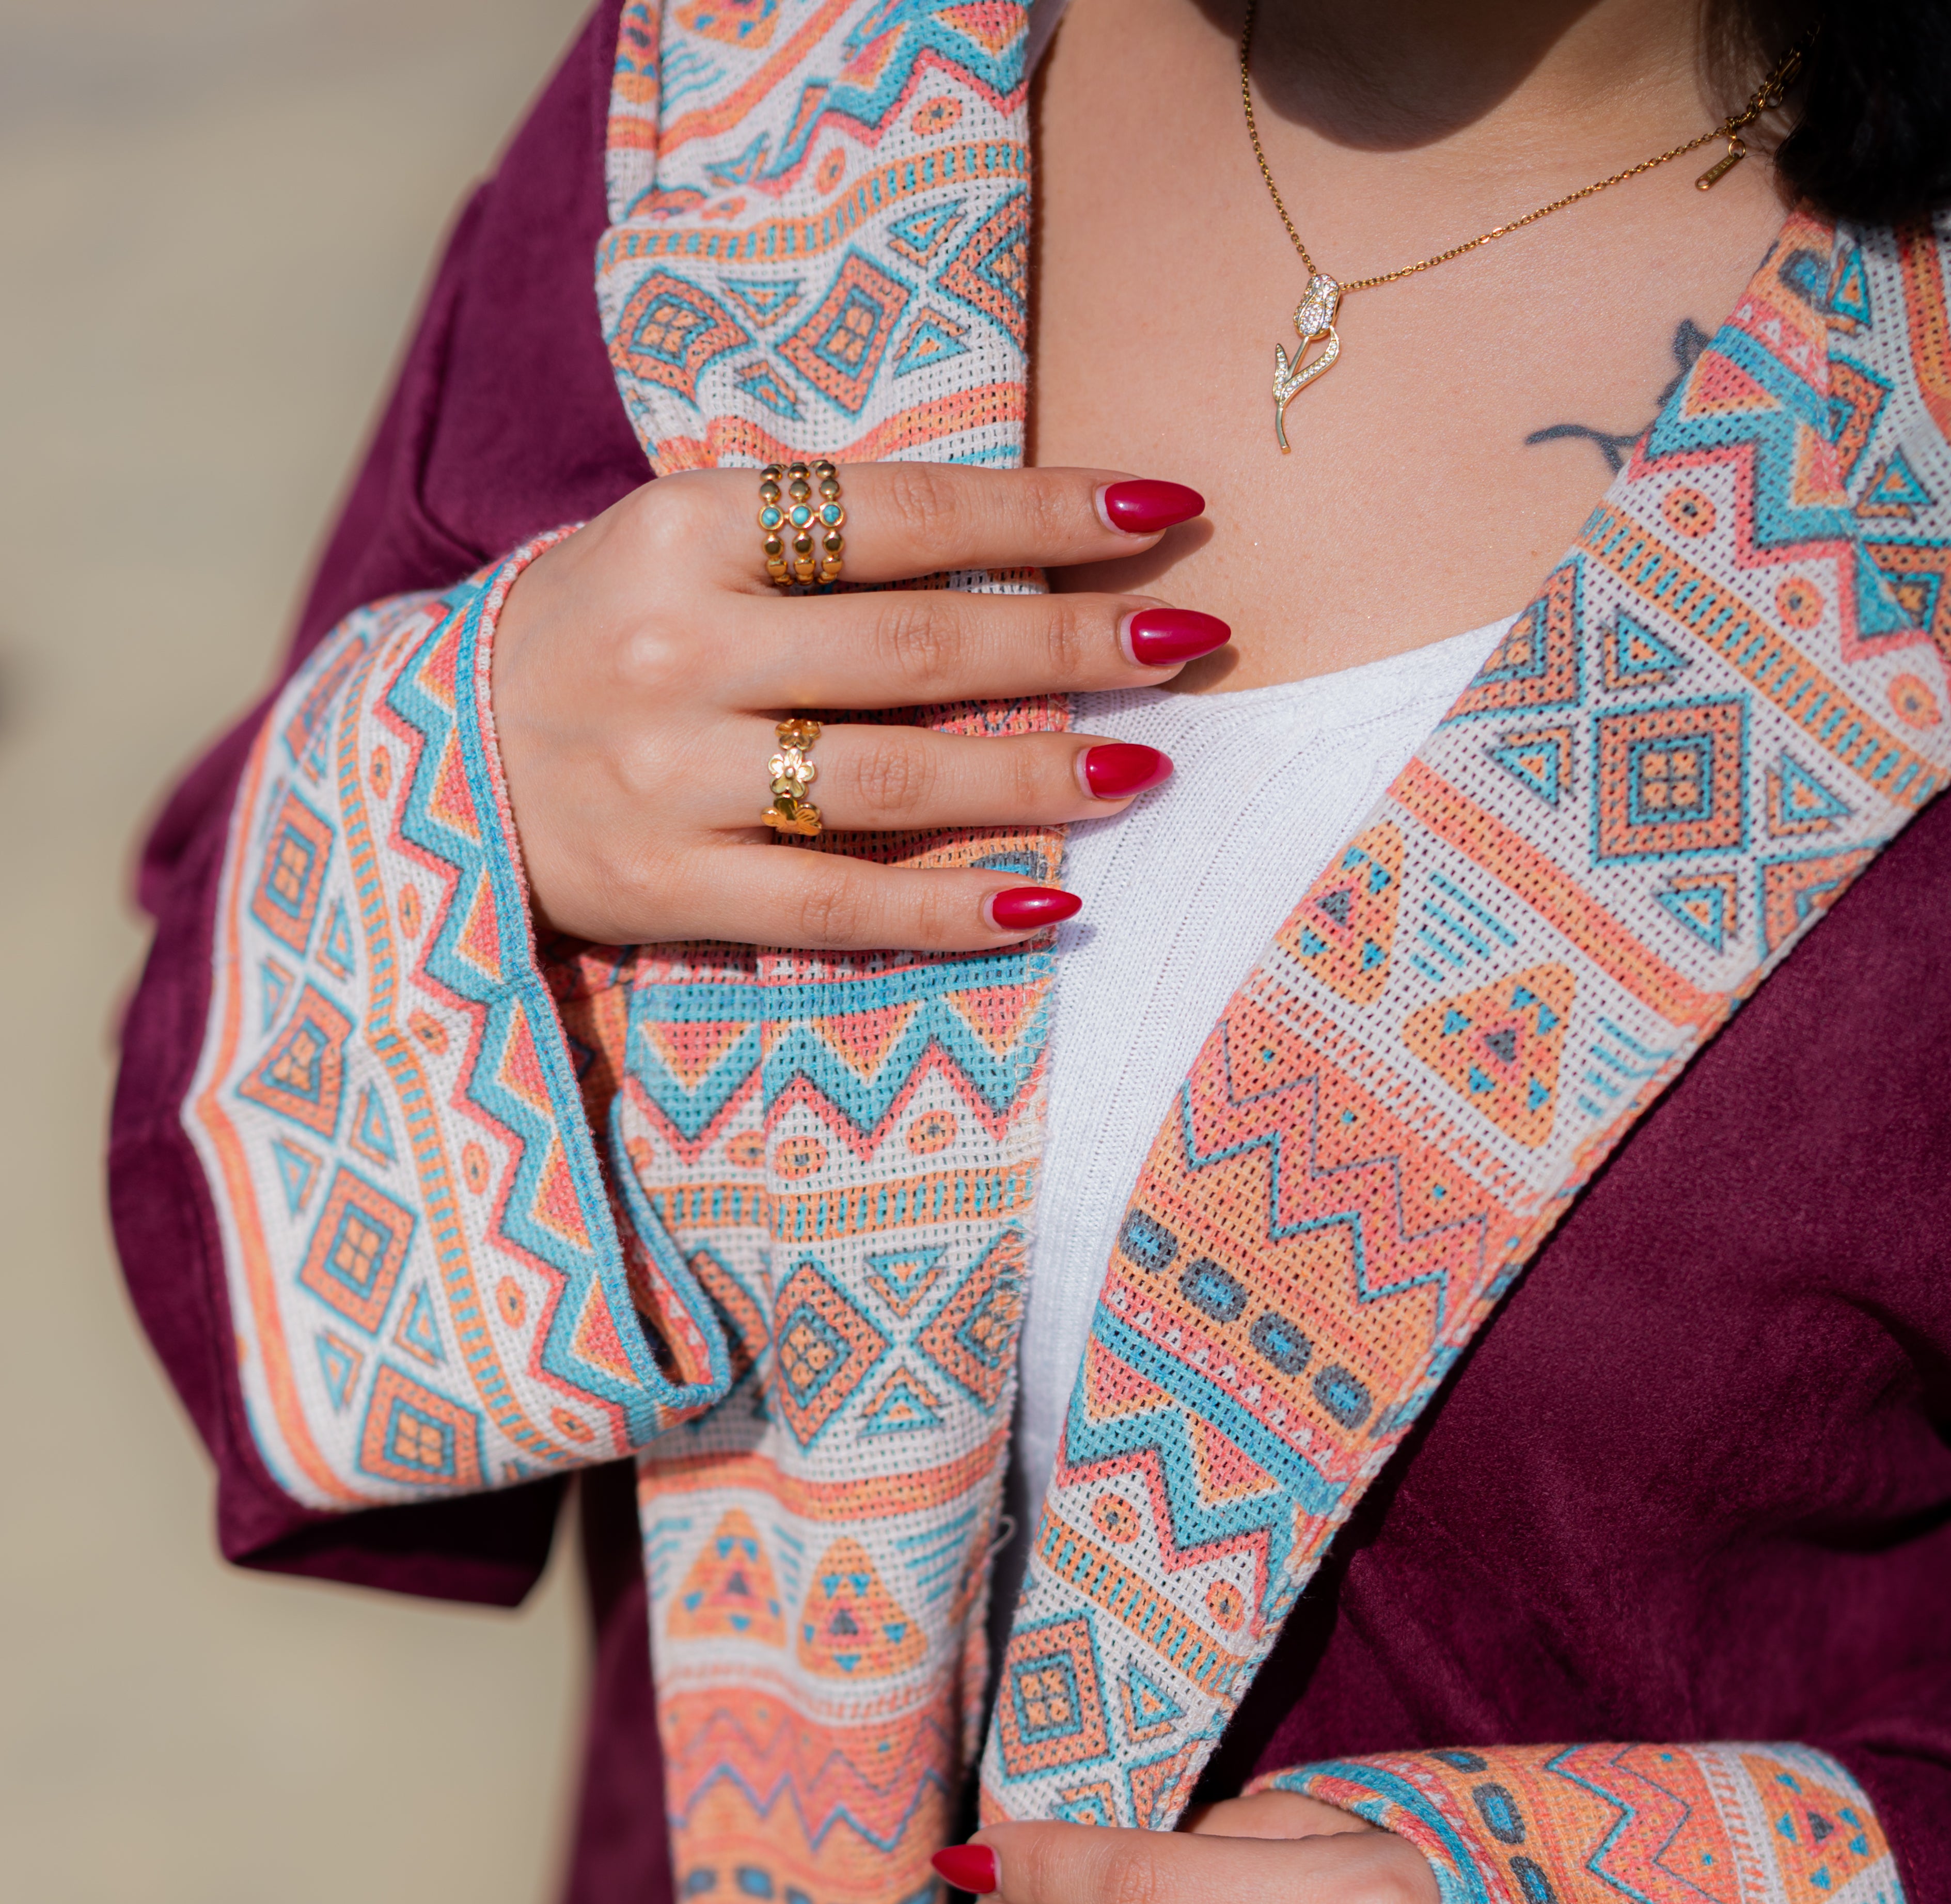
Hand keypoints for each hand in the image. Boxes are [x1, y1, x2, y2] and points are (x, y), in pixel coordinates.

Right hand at [491, 464, 1220, 951]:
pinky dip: (955, 906)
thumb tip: (1019, 552)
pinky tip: (1053, 902)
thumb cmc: (607, 640)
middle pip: (921, 649)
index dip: (1044, 512)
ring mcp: (673, 778)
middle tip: (1193, 645)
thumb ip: (820, 544)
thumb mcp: (684, 548)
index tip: (1164, 509)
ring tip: (1148, 768)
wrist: (441, 759)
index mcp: (685, 531)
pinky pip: (842, 903)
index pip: (902, 514)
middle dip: (1076, 645)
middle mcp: (679, 650)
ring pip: (896, 779)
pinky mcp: (672, 890)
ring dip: (1040, 776)